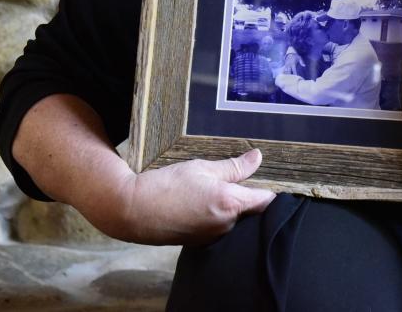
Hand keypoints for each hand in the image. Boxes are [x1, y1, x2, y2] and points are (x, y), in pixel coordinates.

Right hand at [98, 149, 275, 245]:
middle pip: (250, 211)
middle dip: (246, 196)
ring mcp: (213, 237)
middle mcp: (226, 225)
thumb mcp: (202, 168)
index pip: (265, 200)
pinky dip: (215, 217)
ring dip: (229, 206)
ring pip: (233, 220)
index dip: (268, 189)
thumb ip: (234, 166)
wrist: (133, 211)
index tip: (266, 179)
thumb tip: (257, 158)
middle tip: (233, 179)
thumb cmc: (167, 186)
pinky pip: (218, 228)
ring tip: (209, 191)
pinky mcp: (200, 243)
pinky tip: (199, 205)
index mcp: (230, 203)